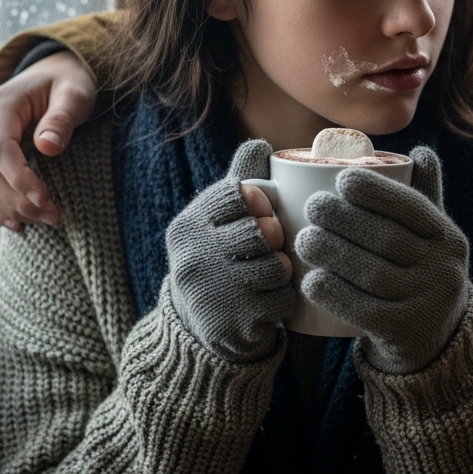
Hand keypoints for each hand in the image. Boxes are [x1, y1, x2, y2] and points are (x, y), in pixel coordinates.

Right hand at [0, 51, 96, 230]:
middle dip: (20, 201)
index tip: (45, 201)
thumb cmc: (68, 83)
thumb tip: (47, 147)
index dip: (20, 180)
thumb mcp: (73, 94)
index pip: (0, 150)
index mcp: (1, 105)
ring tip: (46, 221)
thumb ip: (61, 118)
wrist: (55, 74)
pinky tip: (18, 223)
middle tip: (55, 217)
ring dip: (11, 208)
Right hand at [166, 140, 295, 362]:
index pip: (239, 194)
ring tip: (271, 272)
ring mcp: (213, 292)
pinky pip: (283, 299)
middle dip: (275, 237)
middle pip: (262, 231)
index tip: (264, 212)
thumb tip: (260, 144)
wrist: (196, 328)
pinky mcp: (234, 324)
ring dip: (283, 269)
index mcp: (187, 226)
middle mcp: (193, 257)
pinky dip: (285, 298)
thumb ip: (239, 183)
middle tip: (271, 245)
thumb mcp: (216, 221)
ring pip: (277, 266)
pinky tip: (270, 299)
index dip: (262, 201)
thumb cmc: (217, 258)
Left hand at [296, 146, 469, 373]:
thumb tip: (418, 151)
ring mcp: (425, 304)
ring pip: (373, 274)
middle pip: (387, 239)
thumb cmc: (422, 273)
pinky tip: (311, 281)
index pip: (412, 208)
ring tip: (304, 239)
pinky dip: (335, 294)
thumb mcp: (433, 238)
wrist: (438, 342)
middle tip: (312, 207)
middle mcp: (443, 270)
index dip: (376, 191)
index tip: (342, 178)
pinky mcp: (402, 333)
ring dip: (333, 253)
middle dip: (345, 219)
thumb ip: (425, 196)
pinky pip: (365, 311)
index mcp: (448, 238)